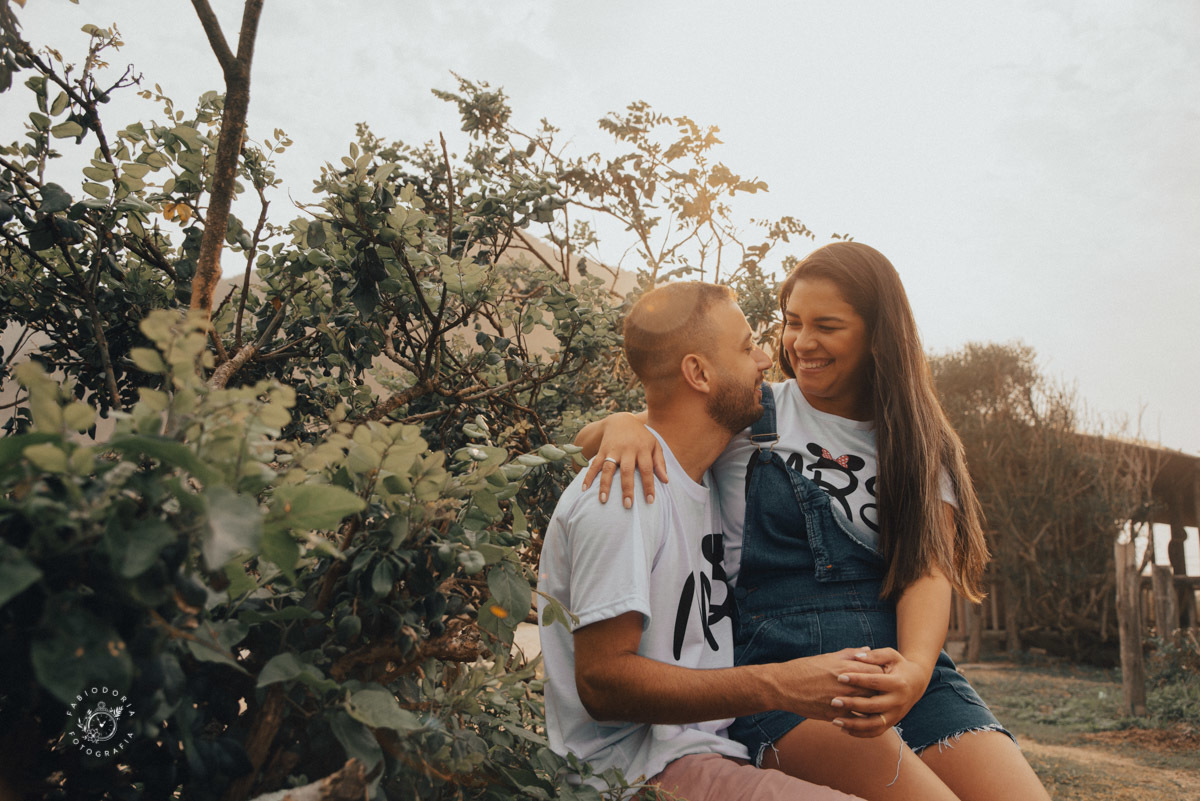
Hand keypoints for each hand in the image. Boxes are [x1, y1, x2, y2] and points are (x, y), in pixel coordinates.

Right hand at [580, 413, 665, 506]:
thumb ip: (660, 462)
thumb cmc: (641, 437)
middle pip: (627, 470)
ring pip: (608, 468)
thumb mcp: (654, 445)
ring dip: (604, 485)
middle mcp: (627, 450)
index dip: (648, 485)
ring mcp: (613, 451)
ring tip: (603, 501)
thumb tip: (666, 481)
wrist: (621, 420)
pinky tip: (584, 489)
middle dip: (627, 488)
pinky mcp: (602, 451)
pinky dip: (588, 476)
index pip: (647, 469)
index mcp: (642, 449)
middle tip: (628, 505)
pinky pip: (594, 464)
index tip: (650, 501)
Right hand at [769, 648, 883, 720]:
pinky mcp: (835, 715)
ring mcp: (841, 701)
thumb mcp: (828, 657)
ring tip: (878, 706)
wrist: (784, 686)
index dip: (884, 675)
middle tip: (886, 693)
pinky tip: (864, 718)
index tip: (886, 677)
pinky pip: (855, 720)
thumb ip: (850, 654)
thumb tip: (868, 649)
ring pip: (868, 707)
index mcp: (846, 668)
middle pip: (876, 690)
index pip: (877, 672)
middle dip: (883, 692)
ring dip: (874, 707)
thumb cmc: (805, 668)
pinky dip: (861, 719)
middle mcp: (846, 684)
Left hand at [830, 648, 930, 737]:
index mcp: (898, 683)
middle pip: (873, 706)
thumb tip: (857, 656)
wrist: (916, 683)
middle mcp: (898, 702)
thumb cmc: (898, 666)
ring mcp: (895, 715)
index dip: (857, 679)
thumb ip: (875, 655)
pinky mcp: (892, 723)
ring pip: (874, 724)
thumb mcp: (891, 656)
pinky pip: (875, 732)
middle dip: (852, 704)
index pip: (875, 682)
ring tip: (835, 720)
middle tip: (833, 701)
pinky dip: (860, 733)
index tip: (839, 677)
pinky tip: (844, 729)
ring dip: (854, 724)